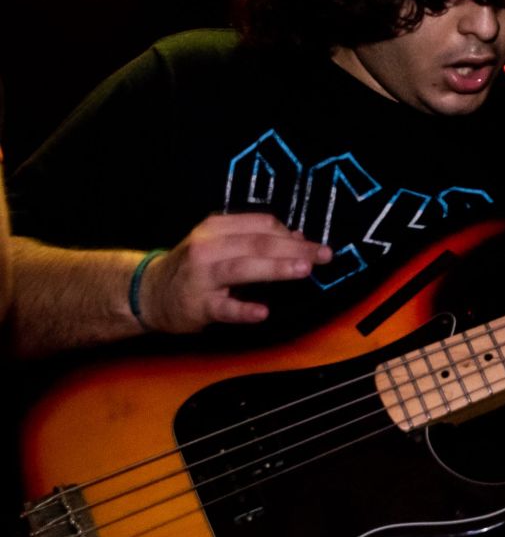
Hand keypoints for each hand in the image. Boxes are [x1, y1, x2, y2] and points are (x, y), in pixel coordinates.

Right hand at [139, 212, 331, 332]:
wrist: (149, 293)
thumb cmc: (193, 267)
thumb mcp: (220, 244)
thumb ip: (256, 239)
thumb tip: (298, 236)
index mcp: (217, 227)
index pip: (261, 225)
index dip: (291, 233)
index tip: (315, 244)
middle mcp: (208, 247)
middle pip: (258, 243)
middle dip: (294, 248)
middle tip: (323, 256)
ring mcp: (202, 276)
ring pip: (243, 268)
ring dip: (276, 268)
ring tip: (304, 270)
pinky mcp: (197, 305)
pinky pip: (224, 308)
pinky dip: (243, 309)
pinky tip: (263, 312)